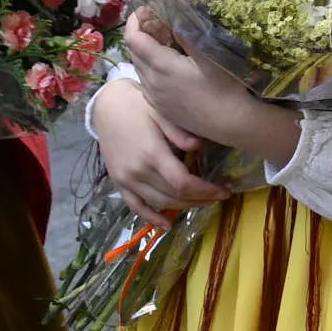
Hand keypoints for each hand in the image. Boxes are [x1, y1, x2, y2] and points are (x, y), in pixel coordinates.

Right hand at [91, 75, 226, 226]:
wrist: (107, 106)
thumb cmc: (138, 105)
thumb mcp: (162, 111)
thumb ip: (179, 131)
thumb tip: (198, 148)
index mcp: (152, 153)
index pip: (183, 183)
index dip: (206, 191)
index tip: (224, 191)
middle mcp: (138, 171)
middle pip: (174, 196)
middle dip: (200, 199)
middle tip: (220, 197)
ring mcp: (126, 180)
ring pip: (159, 203)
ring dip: (183, 208)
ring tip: (203, 204)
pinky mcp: (118, 183)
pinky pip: (135, 206)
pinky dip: (151, 218)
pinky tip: (166, 225)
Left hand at [122, 10, 300, 165]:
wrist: (230, 122)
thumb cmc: (223, 85)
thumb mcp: (208, 54)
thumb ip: (187, 33)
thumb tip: (175, 13)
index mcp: (161, 65)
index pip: (133, 38)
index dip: (135, 21)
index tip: (146, 9)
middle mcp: (151, 81)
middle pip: (133, 52)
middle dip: (139, 33)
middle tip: (155, 22)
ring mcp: (154, 97)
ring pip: (139, 68)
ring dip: (144, 52)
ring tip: (161, 42)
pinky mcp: (160, 108)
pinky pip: (146, 83)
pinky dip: (149, 69)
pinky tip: (165, 68)